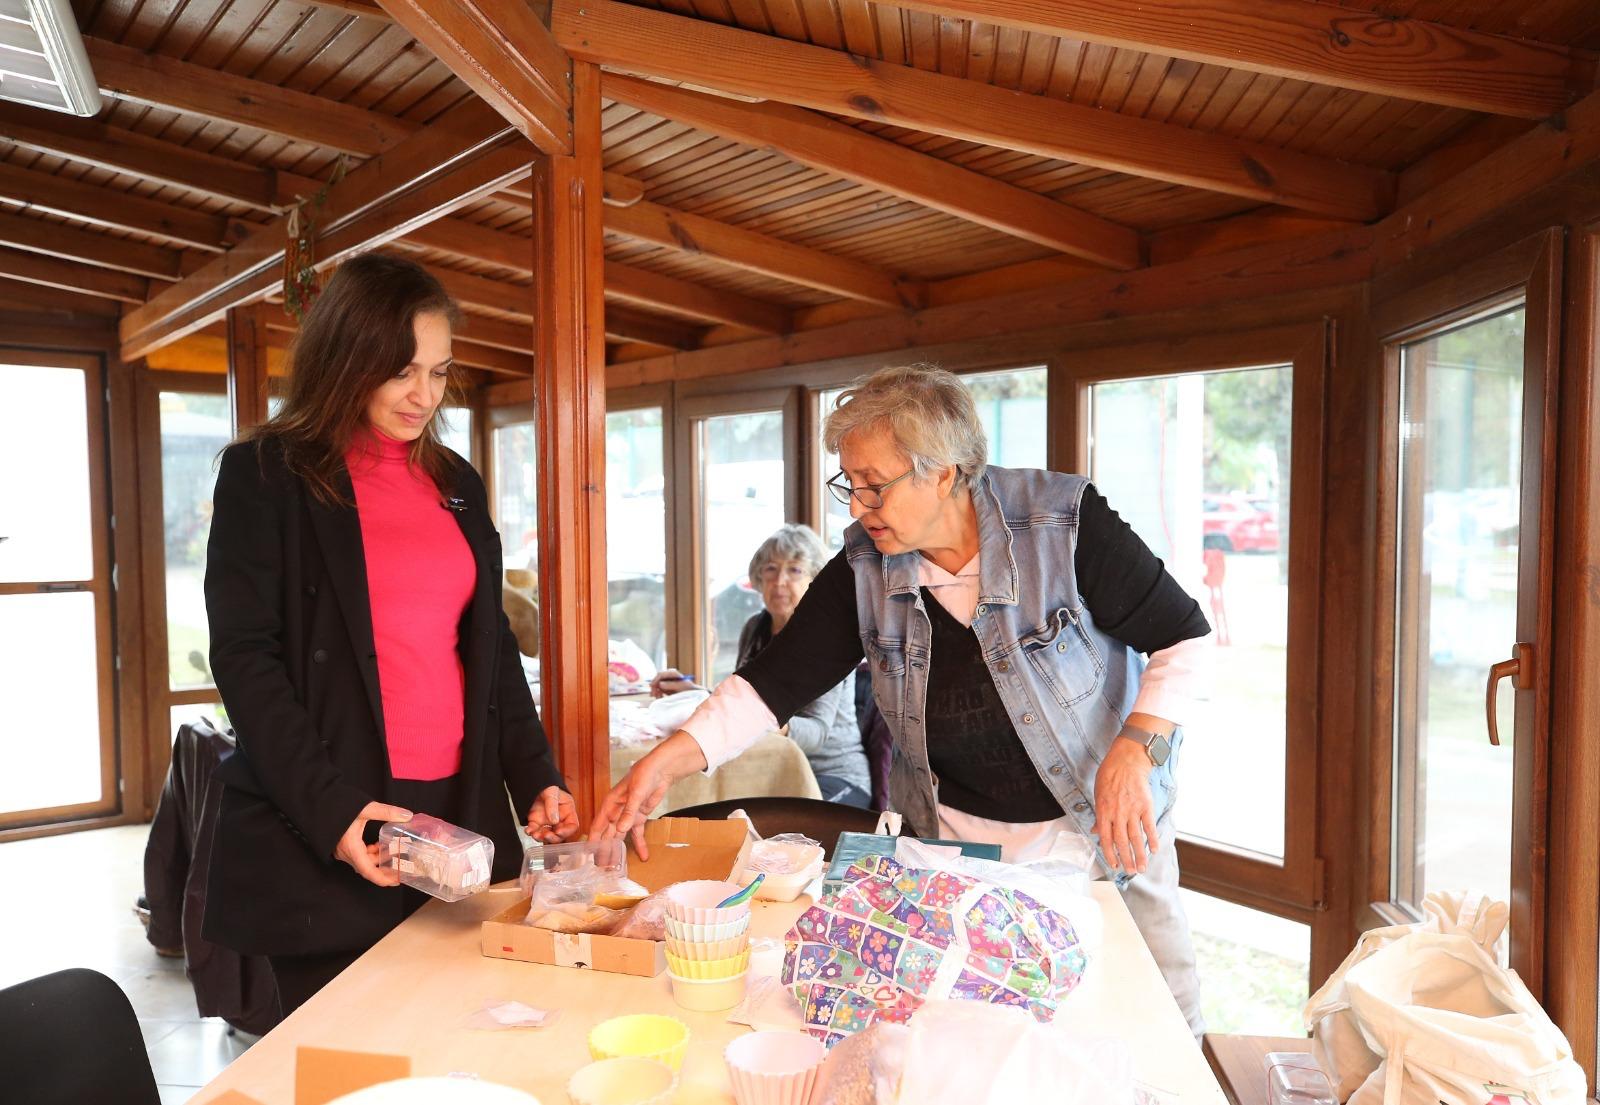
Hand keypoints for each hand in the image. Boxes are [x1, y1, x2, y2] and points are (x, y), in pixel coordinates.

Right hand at [334, 802, 412, 886]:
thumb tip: (407, 815)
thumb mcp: (366, 808)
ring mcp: (341, 850)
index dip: (382, 879)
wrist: (318, 801)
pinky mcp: (341, 845)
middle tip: (400, 867)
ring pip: (362, 861)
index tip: (396, 881)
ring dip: (377, 859)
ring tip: (393, 852)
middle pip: (366, 867)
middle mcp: (345, 852)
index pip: (367, 871)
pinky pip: (357, 855)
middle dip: (384, 868)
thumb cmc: (338, 805)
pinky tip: (378, 845)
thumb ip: (387, 812)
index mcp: (351, 847)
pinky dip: (369, 853)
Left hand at [526, 786, 578, 842]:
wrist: (533, 783)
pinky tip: (528, 831)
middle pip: (559, 834)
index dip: (567, 831)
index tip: (559, 832)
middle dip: (553, 838)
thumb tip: (554, 820)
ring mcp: (547, 822)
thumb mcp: (552, 792)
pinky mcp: (536, 822)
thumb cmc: (547, 786)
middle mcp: (558, 819)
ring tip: (535, 834)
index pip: (572, 825)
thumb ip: (552, 806)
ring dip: (541, 838)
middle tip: (546, 835)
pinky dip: (531, 832)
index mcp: (567, 812)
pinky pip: (534, 830)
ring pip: (547, 835)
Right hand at [587, 731, 707, 859]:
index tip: (589, 855)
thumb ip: (628, 812)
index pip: (598, 826)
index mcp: (610, 805)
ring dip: (619, 850)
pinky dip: (640, 844)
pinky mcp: (639, 817)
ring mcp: (627, 815)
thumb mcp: (636, 794)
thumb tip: (620, 830)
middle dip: (605, 850)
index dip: (593, 841)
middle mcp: (616, 812)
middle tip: (602, 868)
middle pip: (608, 835)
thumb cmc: (643, 775)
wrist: (660, 769)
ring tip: (616, 867)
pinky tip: (643, 856)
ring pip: (620, 837)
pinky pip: (638, 834)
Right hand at [650, 669, 699, 697]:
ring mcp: (667, 683)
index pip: (660, 674)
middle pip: (657, 680)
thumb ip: (670, 684)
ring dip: (655, 691)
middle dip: (654, 687)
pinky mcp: (666, 688)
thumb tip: (660, 684)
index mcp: (673, 674)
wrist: (693, 694)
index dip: (655, 680)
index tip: (652, 686)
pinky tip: (659, 697)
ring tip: (657, 697)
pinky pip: (658, 690)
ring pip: (656, 685)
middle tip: (653, 694)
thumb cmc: (689, 689)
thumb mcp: (681, 686)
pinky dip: (657, 694)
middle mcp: (668, 677)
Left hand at [1092, 737, 1159, 874]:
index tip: (1114, 865)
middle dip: (1126, 859)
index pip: (1106, 838)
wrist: (1127, 761)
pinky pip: (1149, 825)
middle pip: (1122, 841)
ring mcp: (1132, 810)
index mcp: (1103, 811)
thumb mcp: (1098, 794)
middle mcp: (1118, 813)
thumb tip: (1096, 832)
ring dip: (1139, 854)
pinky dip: (1152, 838)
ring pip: (1136, 837)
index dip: (1110, 854)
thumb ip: (1099, 816)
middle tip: (1130, 872)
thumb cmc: (1109, 776)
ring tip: (1142, 868)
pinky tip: (1154, 849)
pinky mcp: (1145, 805)